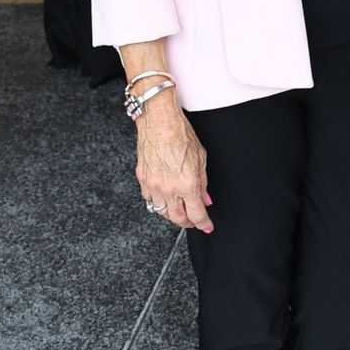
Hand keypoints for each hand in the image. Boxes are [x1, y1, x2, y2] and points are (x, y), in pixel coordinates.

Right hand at [135, 104, 212, 233]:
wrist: (159, 122)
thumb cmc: (181, 134)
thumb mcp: (201, 158)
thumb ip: (202, 182)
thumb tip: (205, 198)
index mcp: (187, 184)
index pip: (196, 213)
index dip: (203, 223)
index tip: (207, 226)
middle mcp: (169, 189)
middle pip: (177, 218)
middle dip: (187, 223)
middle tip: (194, 221)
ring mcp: (153, 186)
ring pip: (162, 212)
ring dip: (172, 214)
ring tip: (181, 211)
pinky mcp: (142, 180)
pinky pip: (150, 199)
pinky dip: (159, 202)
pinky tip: (165, 198)